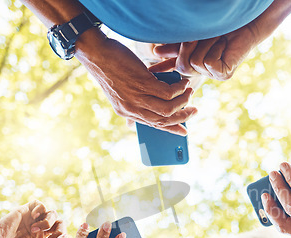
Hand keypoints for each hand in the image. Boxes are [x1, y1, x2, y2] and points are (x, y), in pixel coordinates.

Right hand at [0, 200, 64, 237]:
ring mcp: (32, 222)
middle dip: (60, 233)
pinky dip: (40, 209)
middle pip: (61, 226)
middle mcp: (38, 233)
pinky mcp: (25, 212)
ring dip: (49, 222)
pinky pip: (39, 204)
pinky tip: (33, 219)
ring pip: (53, 214)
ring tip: (37, 231)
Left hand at [76, 29, 196, 135]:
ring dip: (182, 102)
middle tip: (194, 111)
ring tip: (189, 93)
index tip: (183, 131)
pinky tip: (182, 82)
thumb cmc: (110, 67)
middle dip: (182, 117)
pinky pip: (167, 92)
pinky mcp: (142, 84)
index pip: (153, 125)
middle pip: (163, 120)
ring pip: (168, 109)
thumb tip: (152, 103)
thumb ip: (136, 99)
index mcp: (127, 112)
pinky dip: (178, 88)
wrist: (96, 53)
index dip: (171, 129)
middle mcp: (132, 108)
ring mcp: (137, 97)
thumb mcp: (120, 90)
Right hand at [153, 23, 258, 80]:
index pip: (175, 68)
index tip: (148, 72)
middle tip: (199, 37)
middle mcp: (204, 73)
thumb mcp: (193, 38)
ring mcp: (214, 75)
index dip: (162, 70)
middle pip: (182, 66)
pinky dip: (214, 50)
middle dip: (188, 48)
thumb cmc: (218, 28)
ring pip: (195, 63)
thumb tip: (157, 53)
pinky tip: (224, 46)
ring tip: (217, 40)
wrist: (242, 24)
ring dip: (204, 46)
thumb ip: (176, 46)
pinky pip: (208, 63)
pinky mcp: (224, 74)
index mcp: (196, 64)